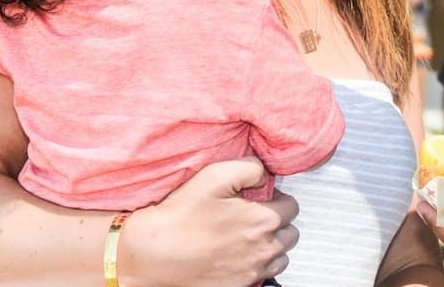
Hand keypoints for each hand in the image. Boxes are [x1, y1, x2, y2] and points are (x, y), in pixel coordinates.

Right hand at [123, 158, 297, 286]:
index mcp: (263, 220)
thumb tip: (264, 173)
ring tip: (247, 236)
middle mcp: (263, 249)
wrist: (152, 254)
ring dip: (271, 245)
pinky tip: (237, 254)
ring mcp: (252, 272)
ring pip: (280, 257)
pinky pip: (262, 276)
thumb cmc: (180, 217)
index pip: (292, 206)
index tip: (261, 197)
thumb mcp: (215, 175)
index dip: (277, 198)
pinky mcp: (238, 286)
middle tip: (254, 215)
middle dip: (277, 222)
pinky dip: (256, 265)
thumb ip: (250, 168)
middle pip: (290, 233)